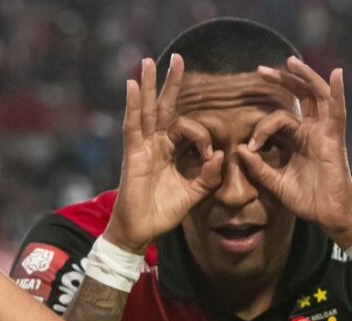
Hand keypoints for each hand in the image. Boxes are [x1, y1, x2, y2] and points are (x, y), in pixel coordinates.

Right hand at [105, 55, 224, 253]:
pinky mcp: (132, 154)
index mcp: (171, 152)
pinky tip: (133, 85)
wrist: (140, 232)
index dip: (202, 137)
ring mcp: (142, 148)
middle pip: (164, 108)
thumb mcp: (192, 194)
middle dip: (171, 84)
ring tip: (148, 61)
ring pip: (147, 111)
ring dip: (149, 86)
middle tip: (178, 58)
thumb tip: (219, 155)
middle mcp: (156, 145)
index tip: (210, 156)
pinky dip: (133, 105)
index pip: (188, 129)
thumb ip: (208, 177)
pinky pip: (133, 126)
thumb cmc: (162, 214)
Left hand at [239, 57, 351, 245]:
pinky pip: (338, 111)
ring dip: (304, 77)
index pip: (278, 119)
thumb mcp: (275, 183)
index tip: (251, 146)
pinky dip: (338, 92)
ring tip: (290, 61)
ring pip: (317, 96)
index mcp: (297, 140)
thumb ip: (258, 167)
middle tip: (260, 70)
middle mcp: (311, 131)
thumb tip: (240, 149)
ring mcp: (324, 132)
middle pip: (299, 97)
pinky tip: (337, 73)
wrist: (327, 215)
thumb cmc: (306, 200)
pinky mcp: (334, 138)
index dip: (261, 128)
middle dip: (281, 81)